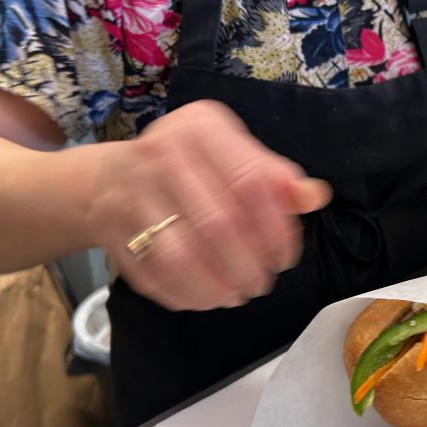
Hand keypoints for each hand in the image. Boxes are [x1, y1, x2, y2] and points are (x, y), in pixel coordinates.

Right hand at [84, 100, 330, 310]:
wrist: (110, 177)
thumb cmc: (189, 167)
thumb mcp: (234, 156)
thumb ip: (275, 178)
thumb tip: (316, 196)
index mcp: (203, 128)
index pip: (252, 183)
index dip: (276, 230)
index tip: (285, 260)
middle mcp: (163, 152)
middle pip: (220, 224)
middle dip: (248, 266)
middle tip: (261, 285)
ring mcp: (131, 190)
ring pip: (182, 255)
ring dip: (217, 287)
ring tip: (236, 296)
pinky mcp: (111, 227)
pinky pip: (152, 274)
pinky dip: (185, 294)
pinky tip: (205, 298)